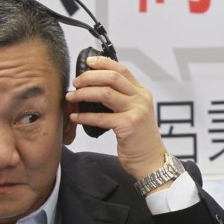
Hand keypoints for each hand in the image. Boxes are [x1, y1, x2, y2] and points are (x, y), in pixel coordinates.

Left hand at [66, 56, 166, 180]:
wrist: (151, 161)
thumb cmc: (140, 139)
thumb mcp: (136, 113)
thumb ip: (122, 99)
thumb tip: (96, 88)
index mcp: (142, 93)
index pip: (122, 70)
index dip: (104, 63)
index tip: (88, 62)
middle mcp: (141, 99)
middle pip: (112, 77)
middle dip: (90, 77)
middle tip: (76, 82)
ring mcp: (136, 111)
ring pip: (105, 93)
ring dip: (84, 93)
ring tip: (72, 97)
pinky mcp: (128, 126)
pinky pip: (100, 117)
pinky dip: (84, 116)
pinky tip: (75, 117)